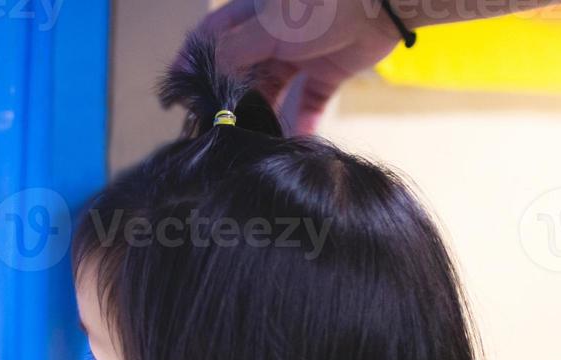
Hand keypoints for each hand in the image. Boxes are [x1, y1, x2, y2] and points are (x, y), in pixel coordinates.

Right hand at [186, 0, 404, 133]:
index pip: (212, 39)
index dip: (192, 65)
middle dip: (230, 101)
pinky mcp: (328, 70)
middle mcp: (273, 34)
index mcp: (252, 13)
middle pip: (242, 73)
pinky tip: (296, 144)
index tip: (179, 96)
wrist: (382, 2)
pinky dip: (303, 123)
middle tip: (217, 131)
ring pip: (273, 92)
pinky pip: (310, 102)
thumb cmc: (321, 2)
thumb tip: (206, 75)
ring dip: (264, 116)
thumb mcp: (269, 26)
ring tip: (254, 142)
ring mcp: (301, 53)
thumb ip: (234, 51)